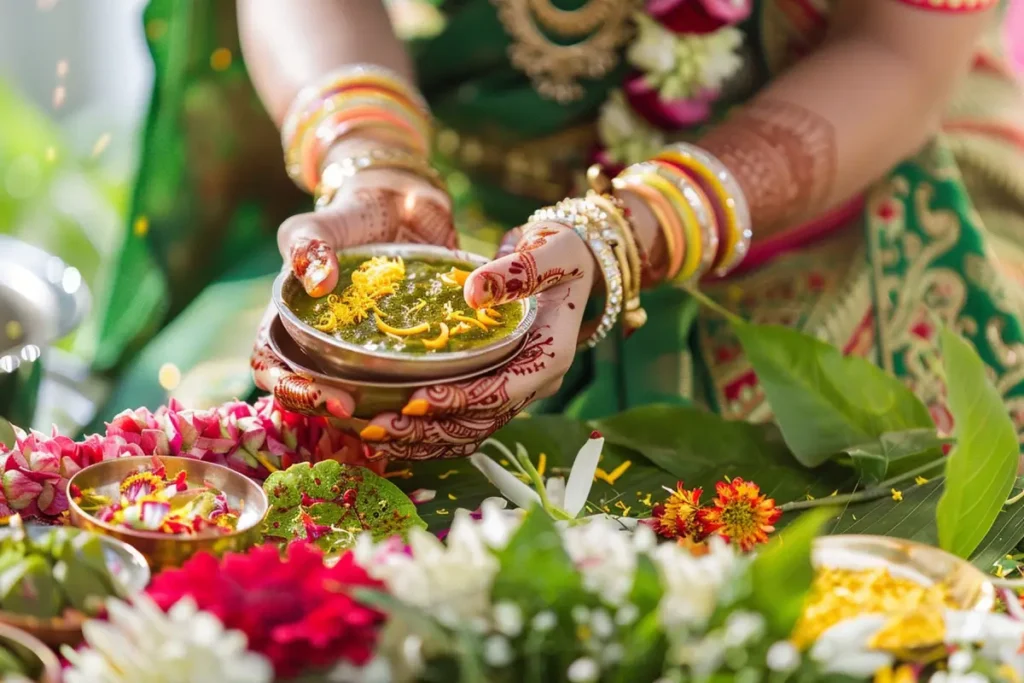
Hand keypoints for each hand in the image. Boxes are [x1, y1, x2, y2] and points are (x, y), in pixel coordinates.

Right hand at [251, 142, 455, 417]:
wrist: (402, 208)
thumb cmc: (350, 218)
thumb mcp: (320, 224)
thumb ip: (309, 245)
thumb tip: (318, 282)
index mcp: (289, 322)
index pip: (272, 367)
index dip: (292, 389)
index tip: (328, 395)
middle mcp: (320, 346)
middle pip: (310, 394)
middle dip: (329, 409)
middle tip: (359, 411)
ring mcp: (360, 353)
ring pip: (357, 398)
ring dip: (370, 413)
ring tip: (397, 414)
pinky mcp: (400, 354)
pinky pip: (402, 385)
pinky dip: (410, 397)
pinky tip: (432, 403)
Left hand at [357, 222, 595, 459]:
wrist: (568, 263)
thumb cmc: (560, 254)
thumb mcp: (548, 253)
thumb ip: (515, 272)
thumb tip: (473, 293)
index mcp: (550, 355)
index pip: (503, 391)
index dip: (460, 400)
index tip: (415, 401)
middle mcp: (534, 382)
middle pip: (480, 421)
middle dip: (428, 429)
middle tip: (377, 426)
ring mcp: (515, 389)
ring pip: (468, 431)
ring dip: (421, 440)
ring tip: (372, 435)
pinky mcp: (497, 389)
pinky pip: (463, 424)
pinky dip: (427, 433)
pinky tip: (389, 432)